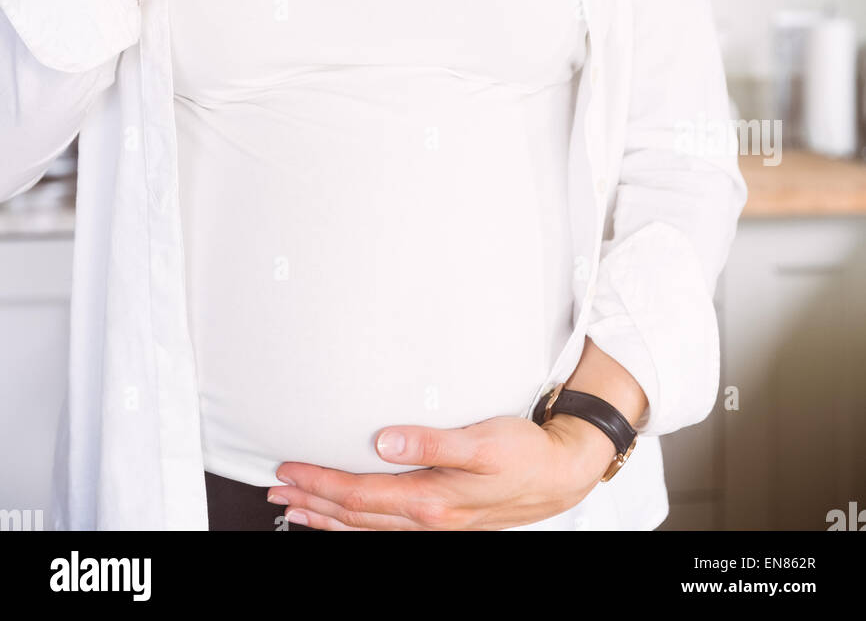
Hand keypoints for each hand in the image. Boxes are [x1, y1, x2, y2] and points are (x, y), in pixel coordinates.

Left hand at [266, 413, 619, 530]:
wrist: (560, 473)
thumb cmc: (523, 454)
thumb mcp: (481, 442)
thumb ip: (431, 442)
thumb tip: (385, 440)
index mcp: (430, 500)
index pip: (358, 495)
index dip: (320, 483)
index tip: (290, 469)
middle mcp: (427, 518)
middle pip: (354, 516)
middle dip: (311, 503)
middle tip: (277, 488)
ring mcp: (434, 524)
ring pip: (367, 528)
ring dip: (327, 518)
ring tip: (296, 508)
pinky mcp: (442, 519)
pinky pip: (386, 528)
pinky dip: (356, 525)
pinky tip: (347, 520)